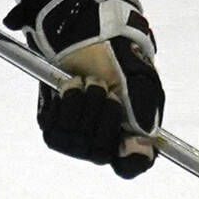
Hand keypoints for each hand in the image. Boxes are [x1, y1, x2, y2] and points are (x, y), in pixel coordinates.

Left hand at [5, 0, 163, 177]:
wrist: (79, 33)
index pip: (132, 165)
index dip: (133, 158)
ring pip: (77, 144)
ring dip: (82, 107)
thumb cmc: (114, 52)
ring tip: (86, 81)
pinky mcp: (54, 127)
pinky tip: (69, 86)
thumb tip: (144, 140)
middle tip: (103, 86)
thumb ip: (143, 108)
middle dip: (102, 117)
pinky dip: (63, 105)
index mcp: (130, 131)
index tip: (130, 140)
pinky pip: (55, 132)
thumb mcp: (137, 76)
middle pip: (101, 154)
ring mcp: (77, 136)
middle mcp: (104, 139)